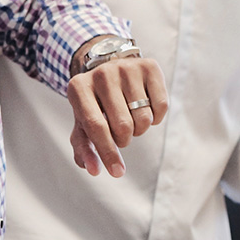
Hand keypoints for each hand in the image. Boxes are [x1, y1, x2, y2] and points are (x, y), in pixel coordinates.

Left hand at [67, 55, 167, 177]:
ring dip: (140, 129)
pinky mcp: (150, 66)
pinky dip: (156, 118)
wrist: (110, 68)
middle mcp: (102, 73)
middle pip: (123, 126)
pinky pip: (161, 107)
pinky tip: (145, 108)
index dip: (108, 152)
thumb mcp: (83, 124)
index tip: (117, 173)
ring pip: (144, 119)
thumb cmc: (95, 104)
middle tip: (120, 133)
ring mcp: (127, 67)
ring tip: (130, 118)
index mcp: (78, 88)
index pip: (96, 126)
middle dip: (124, 140)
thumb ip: (84, 149)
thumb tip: (94, 170)